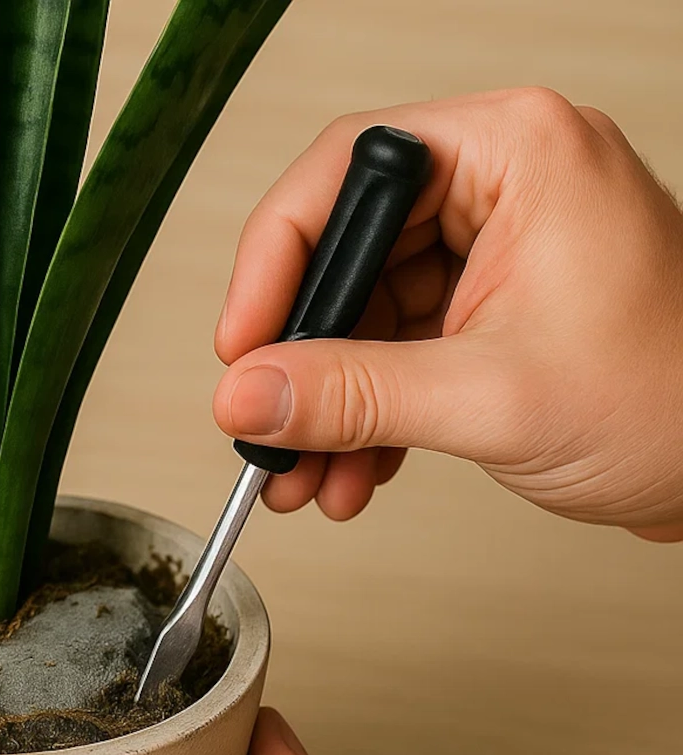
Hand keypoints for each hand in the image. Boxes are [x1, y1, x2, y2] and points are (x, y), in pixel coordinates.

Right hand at [212, 88, 682, 539]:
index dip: (275, 261)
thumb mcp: (491, 398)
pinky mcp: (487, 309)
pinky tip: (354, 470)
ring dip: (328, 405)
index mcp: (514, 152)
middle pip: (344, 251)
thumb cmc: (677, 400)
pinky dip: (365, 415)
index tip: (241, 345)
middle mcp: (499, 187)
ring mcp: (492, 250)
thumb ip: (355, 395)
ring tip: (308, 475)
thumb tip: (249, 394)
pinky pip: (391, 349)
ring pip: (361, 313)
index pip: (344, 174)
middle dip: (302, 357)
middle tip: (267, 423)